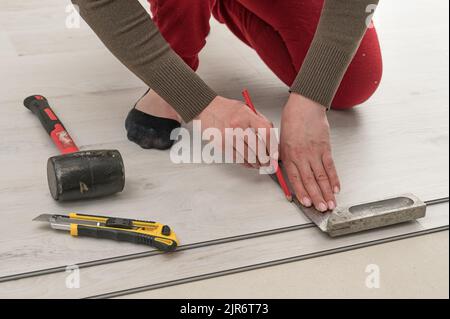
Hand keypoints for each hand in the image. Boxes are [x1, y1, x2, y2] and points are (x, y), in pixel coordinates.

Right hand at [197, 96, 273, 167]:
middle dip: (266, 159)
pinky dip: (245, 163)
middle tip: (269, 163)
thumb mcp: (246, 109)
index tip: (275, 154)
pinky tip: (249, 163)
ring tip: (260, 164)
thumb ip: (260, 121)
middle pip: (258, 147)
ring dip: (256, 163)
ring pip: (248, 156)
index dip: (273, 146)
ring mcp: (228, 136)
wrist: (206, 108)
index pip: (266, 132)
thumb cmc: (226, 109)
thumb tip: (272, 139)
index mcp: (246, 115)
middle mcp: (237, 126)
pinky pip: (236, 158)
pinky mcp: (221, 145)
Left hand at [280, 93, 339, 211]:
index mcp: (289, 155)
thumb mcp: (281, 142)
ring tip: (331, 203)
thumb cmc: (292, 122)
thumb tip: (287, 175)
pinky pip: (330, 166)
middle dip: (316, 197)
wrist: (304, 106)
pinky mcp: (325, 147)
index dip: (301, 192)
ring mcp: (314, 152)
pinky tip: (336, 188)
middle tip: (322, 209)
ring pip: (321, 176)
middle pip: (310, 180)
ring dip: (326, 192)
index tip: (305, 203)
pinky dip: (334, 178)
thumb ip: (285, 159)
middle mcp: (301, 155)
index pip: (295, 178)